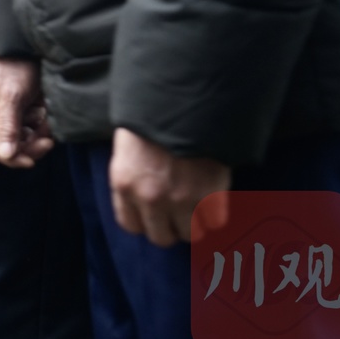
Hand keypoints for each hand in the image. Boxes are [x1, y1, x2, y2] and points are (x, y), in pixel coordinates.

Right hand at [0, 56, 55, 167]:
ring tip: (48, 127)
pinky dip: (43, 130)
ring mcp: (10, 115)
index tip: (29, 160)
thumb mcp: (11, 94)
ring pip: (23, 142)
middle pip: (7, 146)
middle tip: (47, 143)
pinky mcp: (26, 113)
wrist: (35, 47)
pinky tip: (48, 120)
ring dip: (38, 139)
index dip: (8, 157)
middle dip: (28, 148)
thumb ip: (7, 125)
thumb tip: (5, 156)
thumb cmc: (17, 65)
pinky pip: (34, 132)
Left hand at [109, 127, 230, 246]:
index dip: (144, 222)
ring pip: (190, 234)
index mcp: (123, 184)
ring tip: (198, 206)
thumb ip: (131, 179)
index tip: (154, 215)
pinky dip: (216, 213)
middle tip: (179, 213)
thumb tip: (141, 202)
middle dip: (170, 227)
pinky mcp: (210, 195)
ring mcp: (181, 200)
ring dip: (195, 223)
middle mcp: (149, 198)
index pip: (130, 225)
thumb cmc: (151, 120)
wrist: (181, 101)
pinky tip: (213, 198)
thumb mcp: (126, 150)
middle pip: (161, 237)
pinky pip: (216, 221)